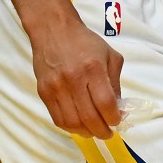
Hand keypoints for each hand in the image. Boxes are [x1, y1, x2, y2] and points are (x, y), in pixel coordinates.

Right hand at [29, 13, 123, 137]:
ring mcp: (56, 87)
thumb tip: (118, 109)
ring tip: (93, 131)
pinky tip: (79, 125)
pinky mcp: (44, 92)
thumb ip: (115, 83)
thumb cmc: (84, 42)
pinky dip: (70, 127)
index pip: (105, 103)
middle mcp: (73, 79)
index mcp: (93, 68)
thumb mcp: (110, 56)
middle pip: (89, 117)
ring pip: (72, 122)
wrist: (53, 30)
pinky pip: (58, 119)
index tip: (117, 121)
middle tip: (107, 133)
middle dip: (102, 131)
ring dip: (86, 133)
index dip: (113, 118)